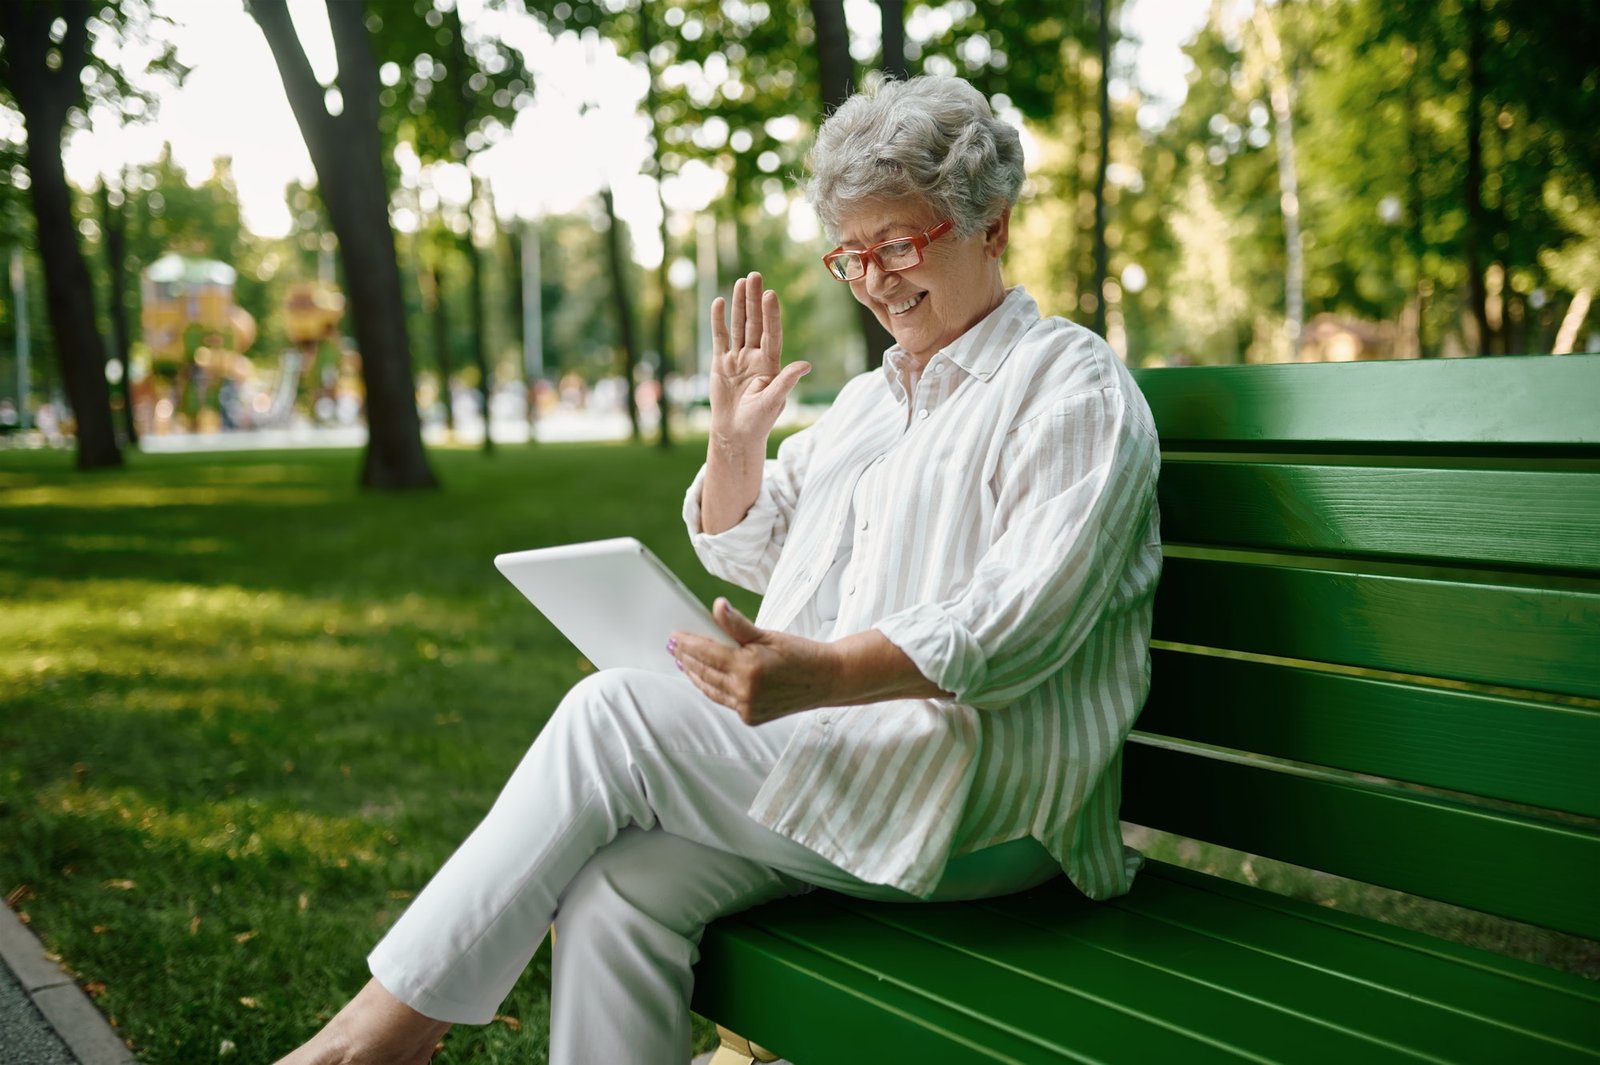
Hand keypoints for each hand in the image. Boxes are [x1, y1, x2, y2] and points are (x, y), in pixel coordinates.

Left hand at [670, 598, 836, 725]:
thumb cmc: (800, 653)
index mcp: (748, 667)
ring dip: (695, 675)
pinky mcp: (751, 718)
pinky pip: (724, 700)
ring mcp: (747, 708)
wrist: (828, 679)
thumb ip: (737, 624)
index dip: (688, 643)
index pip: (707, 653)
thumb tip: (717, 606)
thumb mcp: (768, 634)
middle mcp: (745, 691)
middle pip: (705, 672)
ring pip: (711, 689)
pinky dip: (712, 688)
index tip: (674, 636)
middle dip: (687, 658)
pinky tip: (705, 678)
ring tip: (683, 662)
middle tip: (673, 646)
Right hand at [709, 272, 811, 449]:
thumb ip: (787, 381)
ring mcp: (738, 358)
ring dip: (740, 304)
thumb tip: (806, 365)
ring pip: (738, 326)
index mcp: (771, 364)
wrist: (736, 433)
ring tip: (741, 281)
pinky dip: (719, 320)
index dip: (771, 315)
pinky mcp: (721, 362)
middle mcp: (755, 356)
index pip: (772, 333)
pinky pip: (720, 337)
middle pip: (755, 323)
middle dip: (755, 300)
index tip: (771, 295)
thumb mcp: (775, 402)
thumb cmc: (758, 421)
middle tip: (755, 276)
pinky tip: (720, 302)